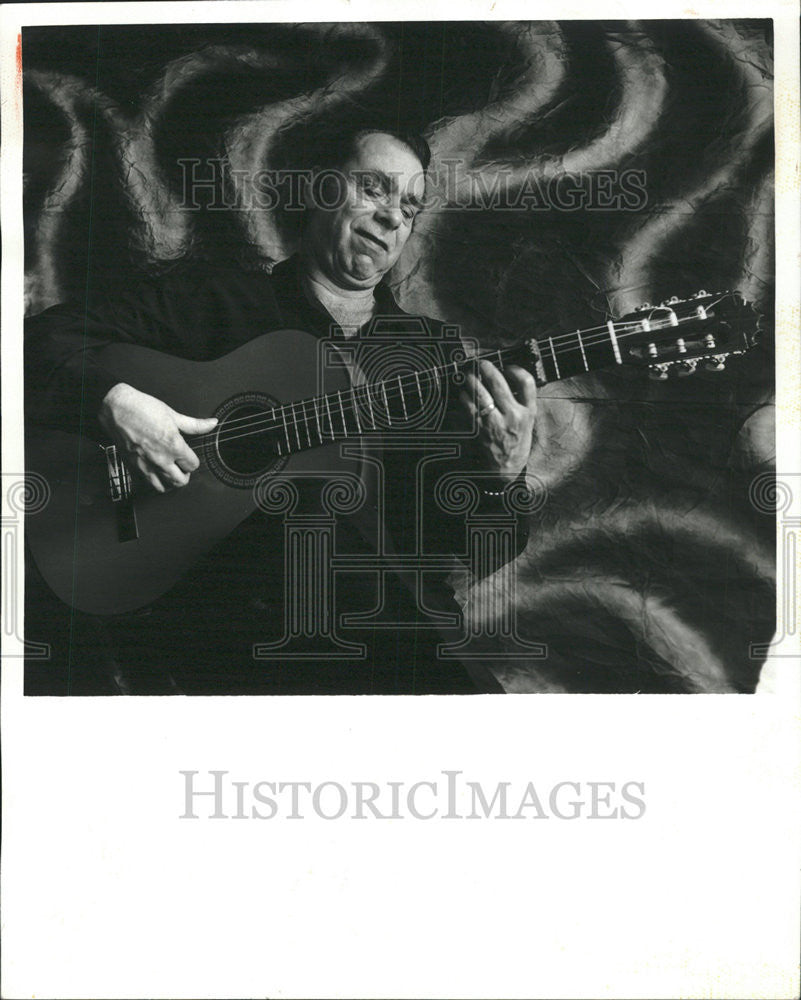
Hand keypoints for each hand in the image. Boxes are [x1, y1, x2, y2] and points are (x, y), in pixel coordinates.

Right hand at [98, 383, 217, 492]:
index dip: (192, 461)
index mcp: (173, 446)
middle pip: (180, 481)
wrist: (115, 408)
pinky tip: (155, 472)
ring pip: (164, 487)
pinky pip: (148, 483)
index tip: (188, 456)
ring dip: (170, 482)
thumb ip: (195, 425)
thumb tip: (212, 424)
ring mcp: (146, 465)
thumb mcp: (173, 415)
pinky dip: (154, 482)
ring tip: (170, 471)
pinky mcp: (133, 466)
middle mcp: (161, 459)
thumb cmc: (141, 408)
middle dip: (184, 475)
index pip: (192, 466)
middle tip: (181, 466)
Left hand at [460, 360, 537, 480]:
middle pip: (499, 383)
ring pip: (480, 393)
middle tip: (481, 364)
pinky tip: (464, 395)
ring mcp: (495, 423)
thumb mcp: (527, 424)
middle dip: (487, 368)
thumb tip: (507, 378)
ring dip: (471, 381)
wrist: (504, 471)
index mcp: (528, 412)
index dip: (516, 369)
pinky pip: (468, 407)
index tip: (508, 367)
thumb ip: (521, 403)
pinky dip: (464, 397)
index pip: (527, 382)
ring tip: (469, 377)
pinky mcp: (478, 429)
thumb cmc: (515, 444)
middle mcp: (513, 416)